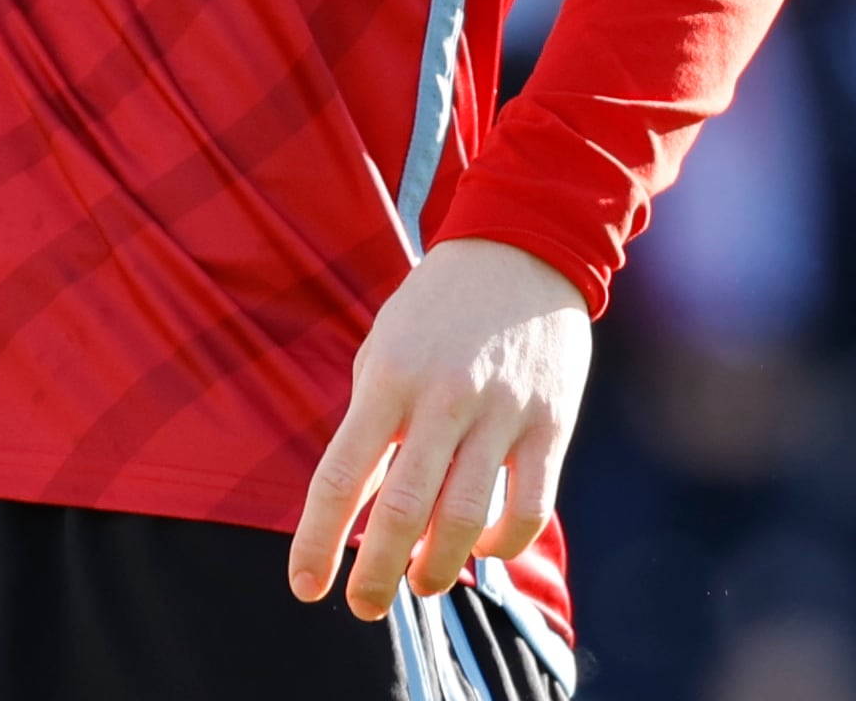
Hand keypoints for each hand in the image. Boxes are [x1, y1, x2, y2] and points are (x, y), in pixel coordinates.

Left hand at [289, 238, 590, 620]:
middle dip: (377, 575)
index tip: (304, 586)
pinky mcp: (551, 425)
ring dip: (438, 571)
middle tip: (363, 608)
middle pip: (404, 512)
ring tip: (420, 586)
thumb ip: (370, 423)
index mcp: (388, 378)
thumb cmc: (436, 307)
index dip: (319, 540)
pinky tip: (480, 549)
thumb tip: (357, 505)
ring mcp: (501, 414)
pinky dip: (502, 545)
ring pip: (466, 521)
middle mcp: (442, 399)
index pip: (342, 477)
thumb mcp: (385, 349)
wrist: (523, 248)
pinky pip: (529, 507)